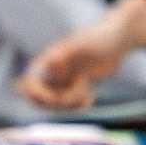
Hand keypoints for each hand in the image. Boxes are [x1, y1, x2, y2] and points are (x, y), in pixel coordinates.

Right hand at [17, 0, 145, 110]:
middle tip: (78, 90)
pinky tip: (92, 94)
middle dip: (58, 102)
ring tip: (89, 88)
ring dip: (73, 103)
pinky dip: (81, 105)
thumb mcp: (83, 43)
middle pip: (40, 100)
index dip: (37, 95)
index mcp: (47, 61)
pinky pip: (72, 107)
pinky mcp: (74, 88)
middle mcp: (51, 73)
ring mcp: (62, 82)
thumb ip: (65, 51)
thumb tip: (50, 61)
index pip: (27, 84)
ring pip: (57, 106)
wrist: (118, 39)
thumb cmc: (100, 37)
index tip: (55, 99)